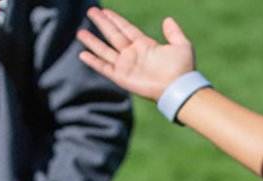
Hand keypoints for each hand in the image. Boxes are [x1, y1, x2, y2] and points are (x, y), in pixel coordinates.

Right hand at [75, 8, 197, 100]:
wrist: (178, 87)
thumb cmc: (182, 68)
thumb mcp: (181, 45)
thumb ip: (173, 32)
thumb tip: (168, 19)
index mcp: (144, 45)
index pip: (125, 28)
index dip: (115, 19)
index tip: (104, 11)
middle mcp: (132, 54)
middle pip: (113, 35)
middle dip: (102, 23)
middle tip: (91, 11)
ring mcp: (126, 65)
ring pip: (105, 50)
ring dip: (93, 41)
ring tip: (80, 32)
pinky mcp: (121, 77)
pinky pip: (104, 67)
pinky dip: (93, 61)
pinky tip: (83, 54)